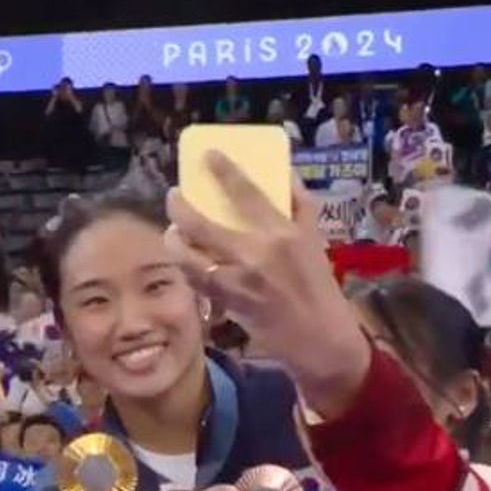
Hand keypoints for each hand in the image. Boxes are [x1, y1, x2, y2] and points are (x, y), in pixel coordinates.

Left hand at [165, 153, 369, 419]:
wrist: (318, 336)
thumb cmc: (318, 285)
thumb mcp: (316, 240)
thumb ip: (300, 204)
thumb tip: (284, 172)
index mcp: (282, 232)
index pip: (246, 192)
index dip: (223, 170)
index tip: (208, 155)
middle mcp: (255, 253)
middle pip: (201, 224)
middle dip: (179, 207)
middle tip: (173, 196)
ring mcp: (236, 280)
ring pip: (188, 255)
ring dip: (174, 239)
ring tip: (173, 231)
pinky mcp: (226, 302)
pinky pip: (194, 279)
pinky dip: (185, 266)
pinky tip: (184, 258)